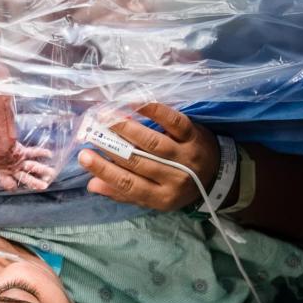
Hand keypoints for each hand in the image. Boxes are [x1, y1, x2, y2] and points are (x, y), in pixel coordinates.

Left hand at [0, 140, 55, 190]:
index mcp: (3, 173)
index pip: (8, 183)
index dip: (11, 187)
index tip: (14, 188)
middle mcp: (14, 169)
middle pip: (26, 178)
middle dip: (35, 183)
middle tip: (43, 186)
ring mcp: (20, 161)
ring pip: (33, 167)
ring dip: (43, 171)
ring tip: (52, 175)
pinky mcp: (23, 152)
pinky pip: (34, 152)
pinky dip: (42, 152)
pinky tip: (50, 154)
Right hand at [78, 103, 218, 210]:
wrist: (218, 175)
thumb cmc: (177, 186)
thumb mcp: (153, 197)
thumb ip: (123, 192)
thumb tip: (92, 184)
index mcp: (162, 197)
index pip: (129, 185)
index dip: (105, 171)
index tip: (84, 156)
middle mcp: (175, 178)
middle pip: (138, 162)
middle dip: (110, 147)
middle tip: (90, 133)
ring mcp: (186, 155)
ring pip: (152, 142)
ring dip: (126, 129)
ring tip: (105, 119)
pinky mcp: (194, 135)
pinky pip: (173, 121)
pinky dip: (154, 111)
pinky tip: (134, 104)